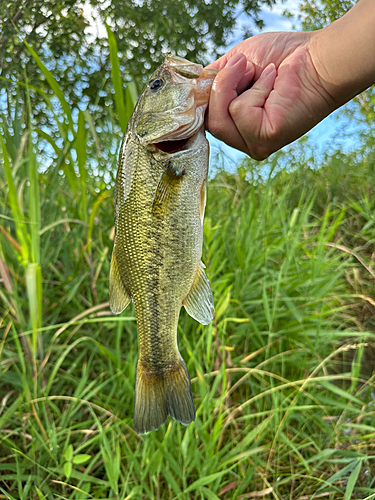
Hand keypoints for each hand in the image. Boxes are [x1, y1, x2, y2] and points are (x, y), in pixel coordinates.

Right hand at [206, 32, 336, 159]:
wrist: (317, 58)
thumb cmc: (282, 58)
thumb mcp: (236, 63)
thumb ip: (213, 80)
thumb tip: (193, 90)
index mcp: (237, 125)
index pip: (204, 121)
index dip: (200, 99)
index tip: (205, 77)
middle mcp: (244, 140)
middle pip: (208, 122)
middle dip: (220, 87)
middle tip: (244, 66)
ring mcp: (253, 144)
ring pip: (218, 120)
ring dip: (234, 85)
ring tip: (260, 72)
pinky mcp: (263, 141)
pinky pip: (239, 112)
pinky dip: (256, 90)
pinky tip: (274, 83)